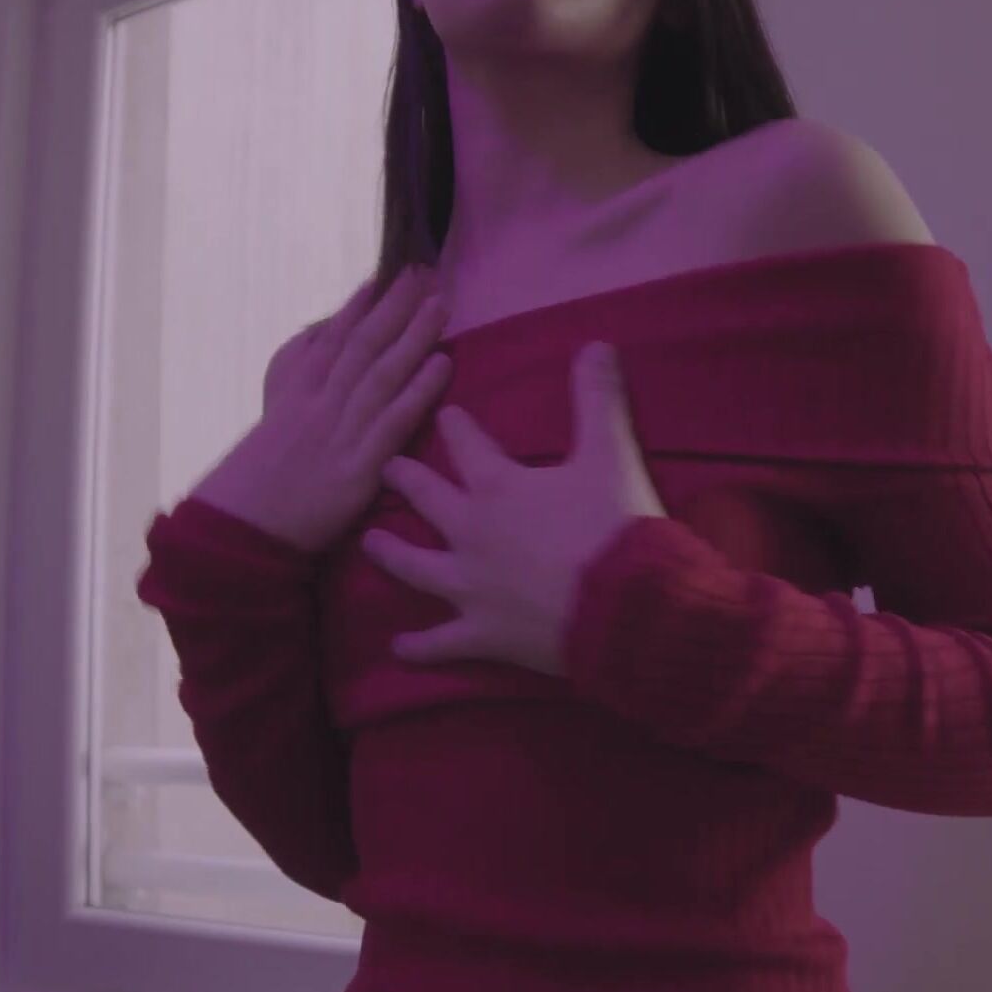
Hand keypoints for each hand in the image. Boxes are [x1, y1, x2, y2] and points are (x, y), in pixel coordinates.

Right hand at [189, 265, 451, 554]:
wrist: (245, 523)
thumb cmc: (263, 471)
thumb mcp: (275, 406)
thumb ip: (298, 366)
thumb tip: (322, 328)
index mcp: (299, 386)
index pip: (337, 335)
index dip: (365, 303)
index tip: (390, 273)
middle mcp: (321, 400)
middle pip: (364, 343)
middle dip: (396, 305)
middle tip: (424, 272)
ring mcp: (342, 429)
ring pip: (383, 372)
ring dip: (415, 335)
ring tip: (440, 304)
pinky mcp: (360, 464)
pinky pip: (395, 420)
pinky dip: (420, 389)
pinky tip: (443, 364)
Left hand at [360, 341, 667, 678]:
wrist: (624, 606)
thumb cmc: (614, 527)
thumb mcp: (610, 455)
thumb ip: (598, 399)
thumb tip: (596, 342)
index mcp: (498, 487)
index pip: (467, 445)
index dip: (455, 427)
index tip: (442, 414)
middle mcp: (471, 533)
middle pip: (427, 500)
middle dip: (404, 480)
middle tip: (383, 467)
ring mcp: (470, 587)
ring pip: (416, 567)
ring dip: (391, 555)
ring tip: (367, 543)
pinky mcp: (482, 634)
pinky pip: (440, 643)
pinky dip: (419, 647)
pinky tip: (399, 648)